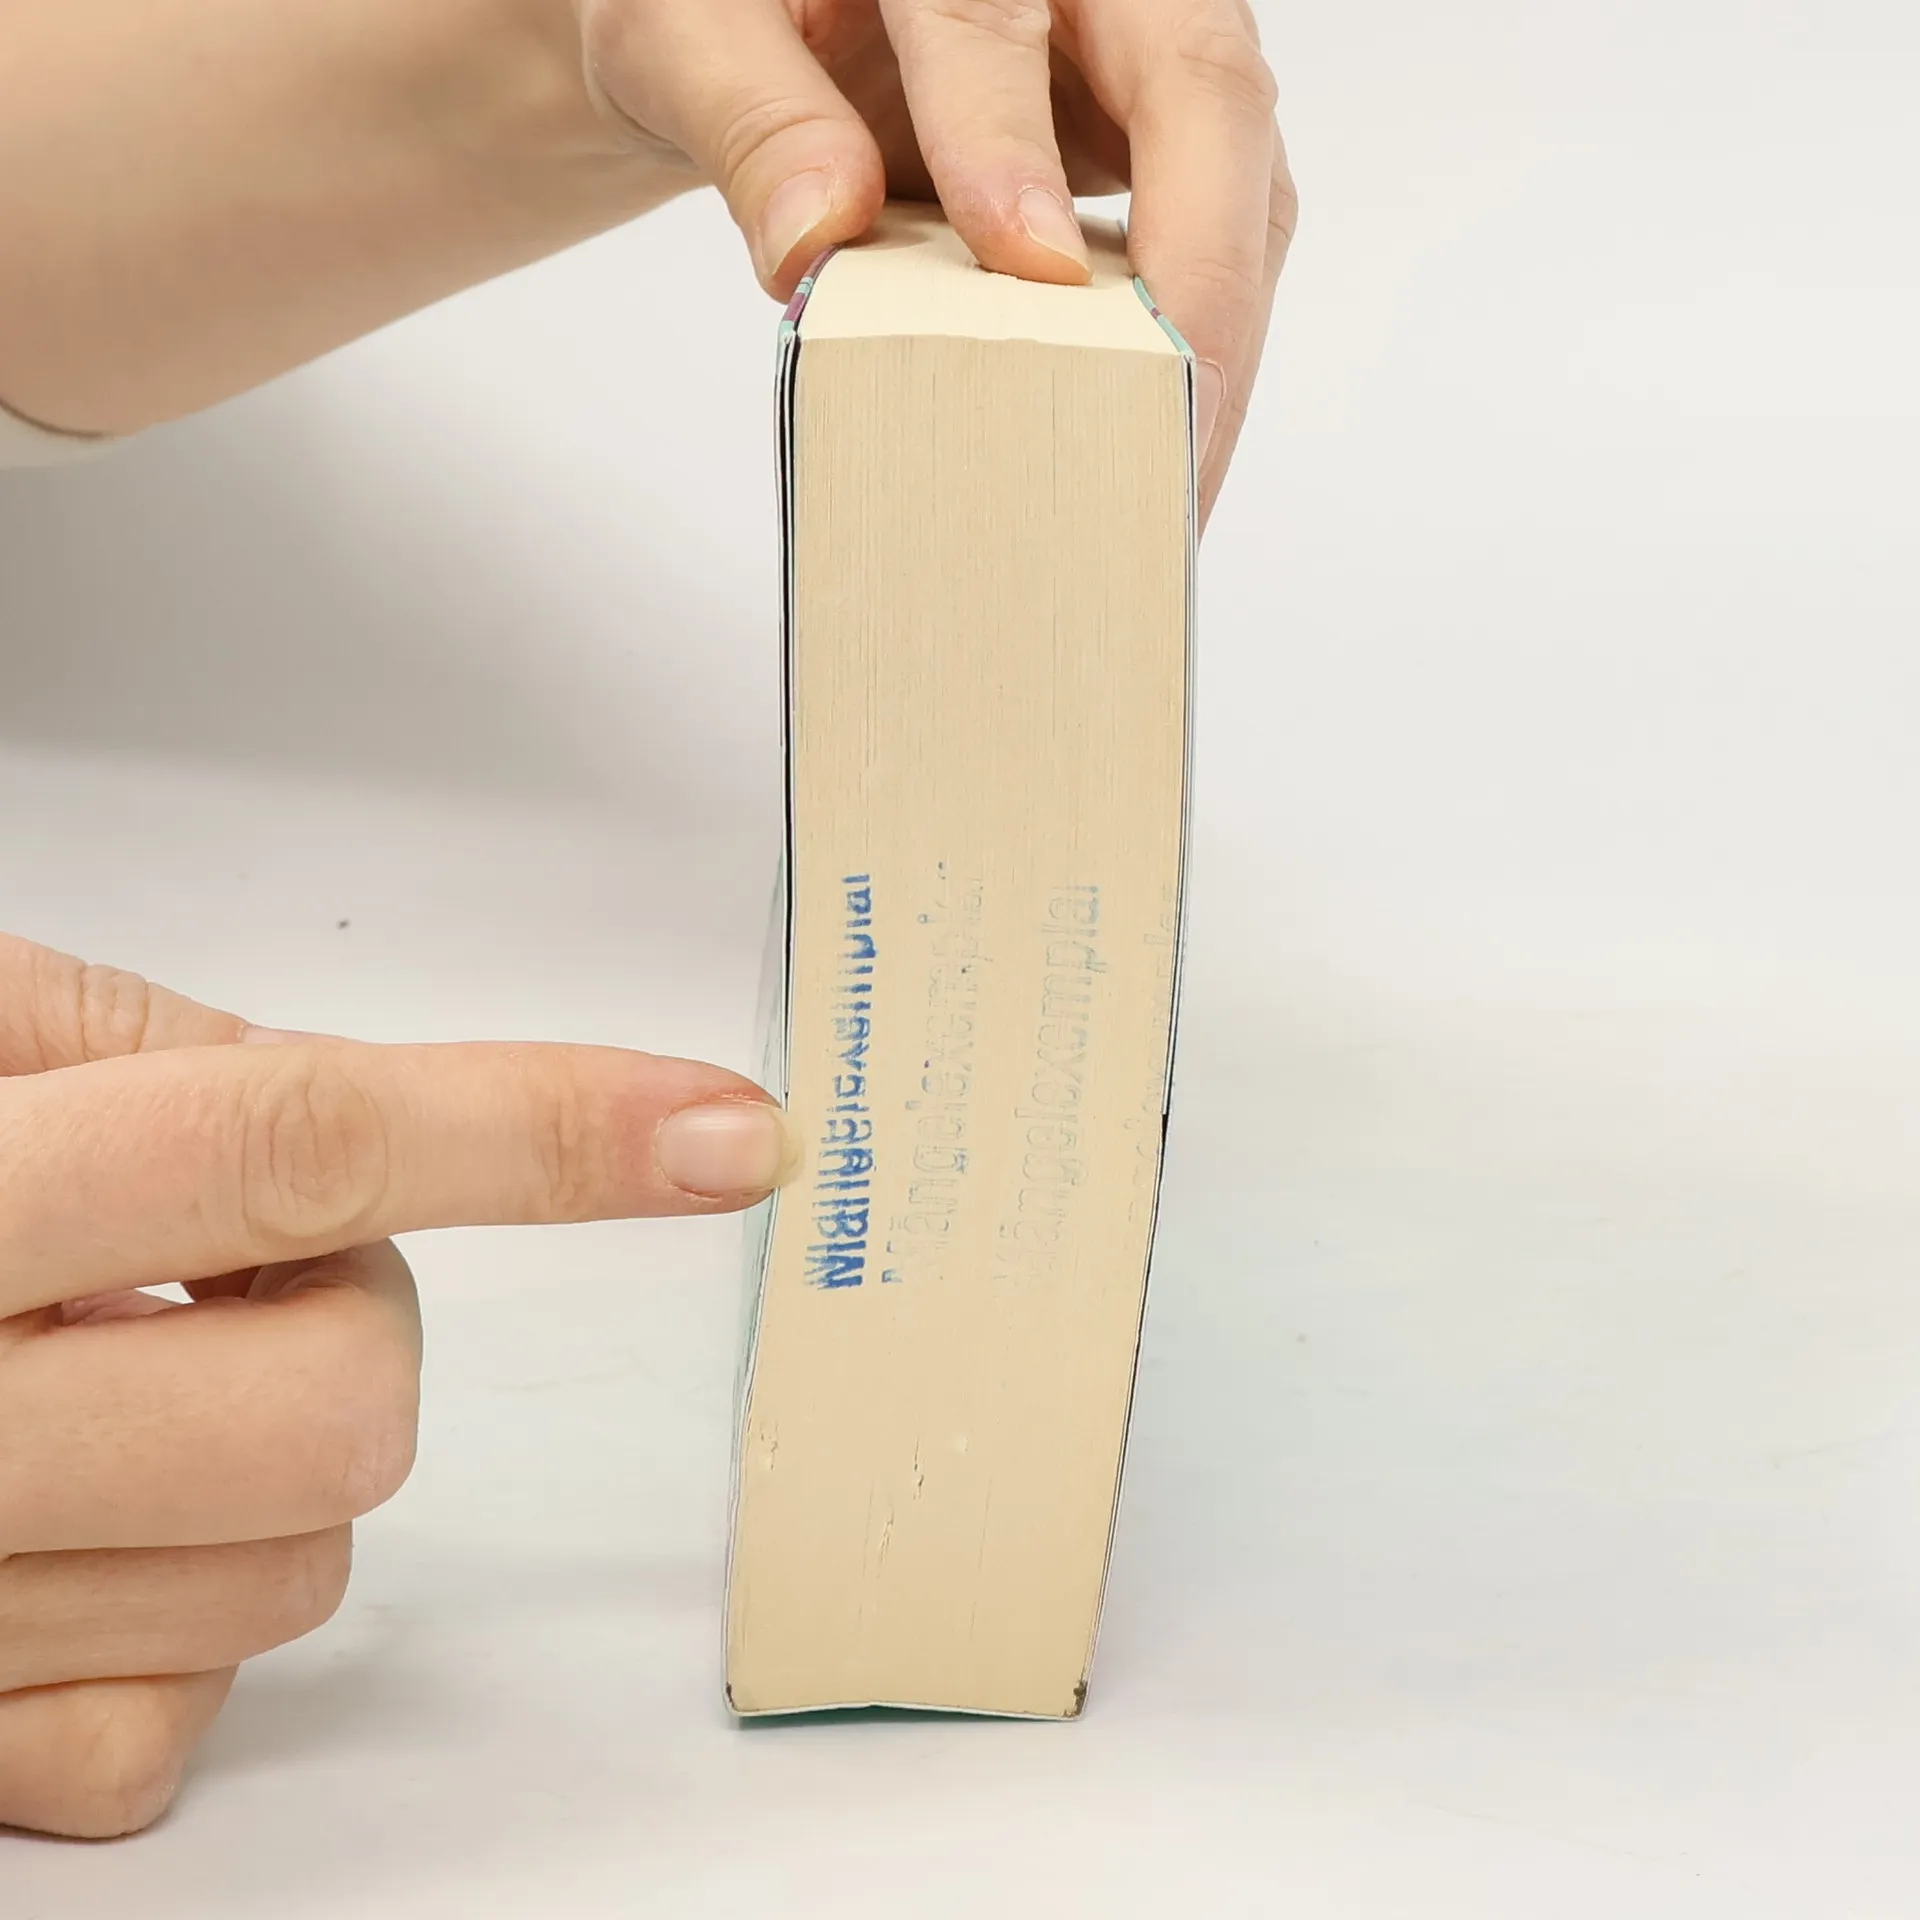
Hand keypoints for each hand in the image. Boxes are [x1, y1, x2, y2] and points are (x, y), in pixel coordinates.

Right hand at [0, 933, 790, 1838]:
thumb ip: (114, 1040)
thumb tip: (345, 1091)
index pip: (291, 1134)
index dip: (543, 1125)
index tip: (725, 1129)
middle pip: (345, 1400)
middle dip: (342, 1330)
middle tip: (203, 1280)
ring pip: (293, 1568)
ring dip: (249, 1468)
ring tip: (77, 1386)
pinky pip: (160, 1731)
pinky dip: (155, 1631)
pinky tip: (47, 1537)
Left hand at [576, 0, 1296, 516]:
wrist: (778, 25)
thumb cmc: (741, 11)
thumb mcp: (688, 33)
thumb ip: (748, 115)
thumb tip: (817, 239)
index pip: (995, 17)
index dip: (1009, 141)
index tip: (1021, 270)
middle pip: (1204, 98)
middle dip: (1195, 283)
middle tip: (1163, 449)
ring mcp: (1146, 64)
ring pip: (1242, 184)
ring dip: (1214, 347)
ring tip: (1170, 493)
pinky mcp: (1161, 151)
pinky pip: (1216, 243)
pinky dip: (1193, 355)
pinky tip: (1159, 453)